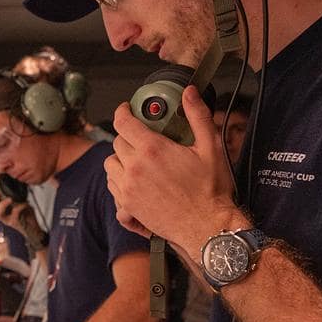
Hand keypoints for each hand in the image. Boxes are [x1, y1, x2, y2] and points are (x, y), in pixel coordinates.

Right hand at [0, 189, 45, 250]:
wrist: (33, 228)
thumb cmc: (25, 214)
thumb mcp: (19, 201)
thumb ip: (13, 194)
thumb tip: (10, 182)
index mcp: (0, 209)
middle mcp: (1, 215)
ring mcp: (6, 220)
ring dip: (2, 205)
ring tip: (9, 199)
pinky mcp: (14, 223)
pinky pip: (14, 214)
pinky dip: (19, 207)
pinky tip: (24, 203)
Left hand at [107, 85, 245, 260]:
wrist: (206, 227)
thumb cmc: (210, 191)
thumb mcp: (211, 147)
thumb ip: (198, 116)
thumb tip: (190, 93)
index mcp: (152, 149)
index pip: (123, 122)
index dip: (122, 111)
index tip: (126, 110)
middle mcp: (134, 167)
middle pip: (117, 142)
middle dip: (128, 137)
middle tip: (144, 140)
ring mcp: (128, 188)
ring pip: (110, 164)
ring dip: (120, 159)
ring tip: (138, 160)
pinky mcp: (127, 206)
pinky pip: (112, 185)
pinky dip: (119, 179)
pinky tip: (134, 180)